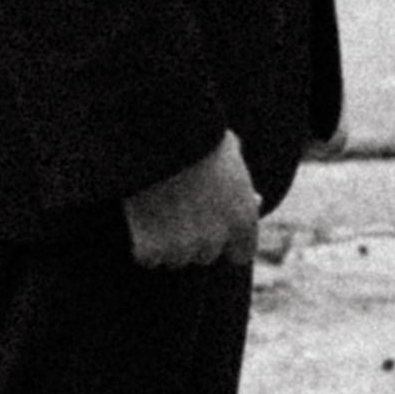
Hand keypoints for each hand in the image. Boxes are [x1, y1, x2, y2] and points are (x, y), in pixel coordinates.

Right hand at [119, 136, 262, 272]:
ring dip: (164, 243)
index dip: (226, 243)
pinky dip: (140, 243)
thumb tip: (255, 199)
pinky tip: (138, 216)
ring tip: (155, 208)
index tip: (211, 229)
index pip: (240, 254)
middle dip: (192, 240)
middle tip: (176, 211)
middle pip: (204, 255)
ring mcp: (182, 248)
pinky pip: (146, 257)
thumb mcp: (231, 153)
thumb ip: (242, 183)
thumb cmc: (197, 135)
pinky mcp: (150, 250)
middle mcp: (216, 239)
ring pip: (173, 258)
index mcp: (243, 219)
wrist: (158, 135)